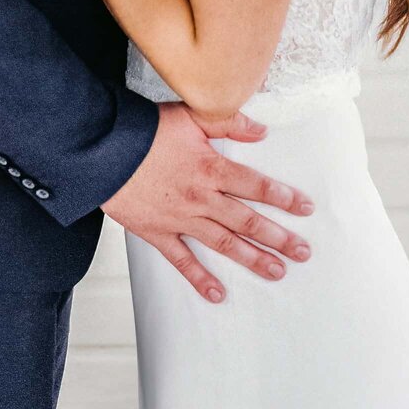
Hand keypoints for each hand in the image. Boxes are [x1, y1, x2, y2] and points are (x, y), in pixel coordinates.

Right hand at [102, 102, 315, 303]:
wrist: (102, 152)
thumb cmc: (144, 130)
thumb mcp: (190, 114)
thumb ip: (229, 121)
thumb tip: (261, 130)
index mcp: (211, 167)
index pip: (255, 185)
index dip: (283, 197)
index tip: (306, 209)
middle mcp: (201, 197)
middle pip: (246, 220)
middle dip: (278, 237)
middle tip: (303, 252)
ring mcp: (180, 218)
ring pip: (223, 242)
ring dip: (252, 259)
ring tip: (277, 272)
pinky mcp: (157, 233)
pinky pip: (181, 261)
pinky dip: (199, 278)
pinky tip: (217, 294)